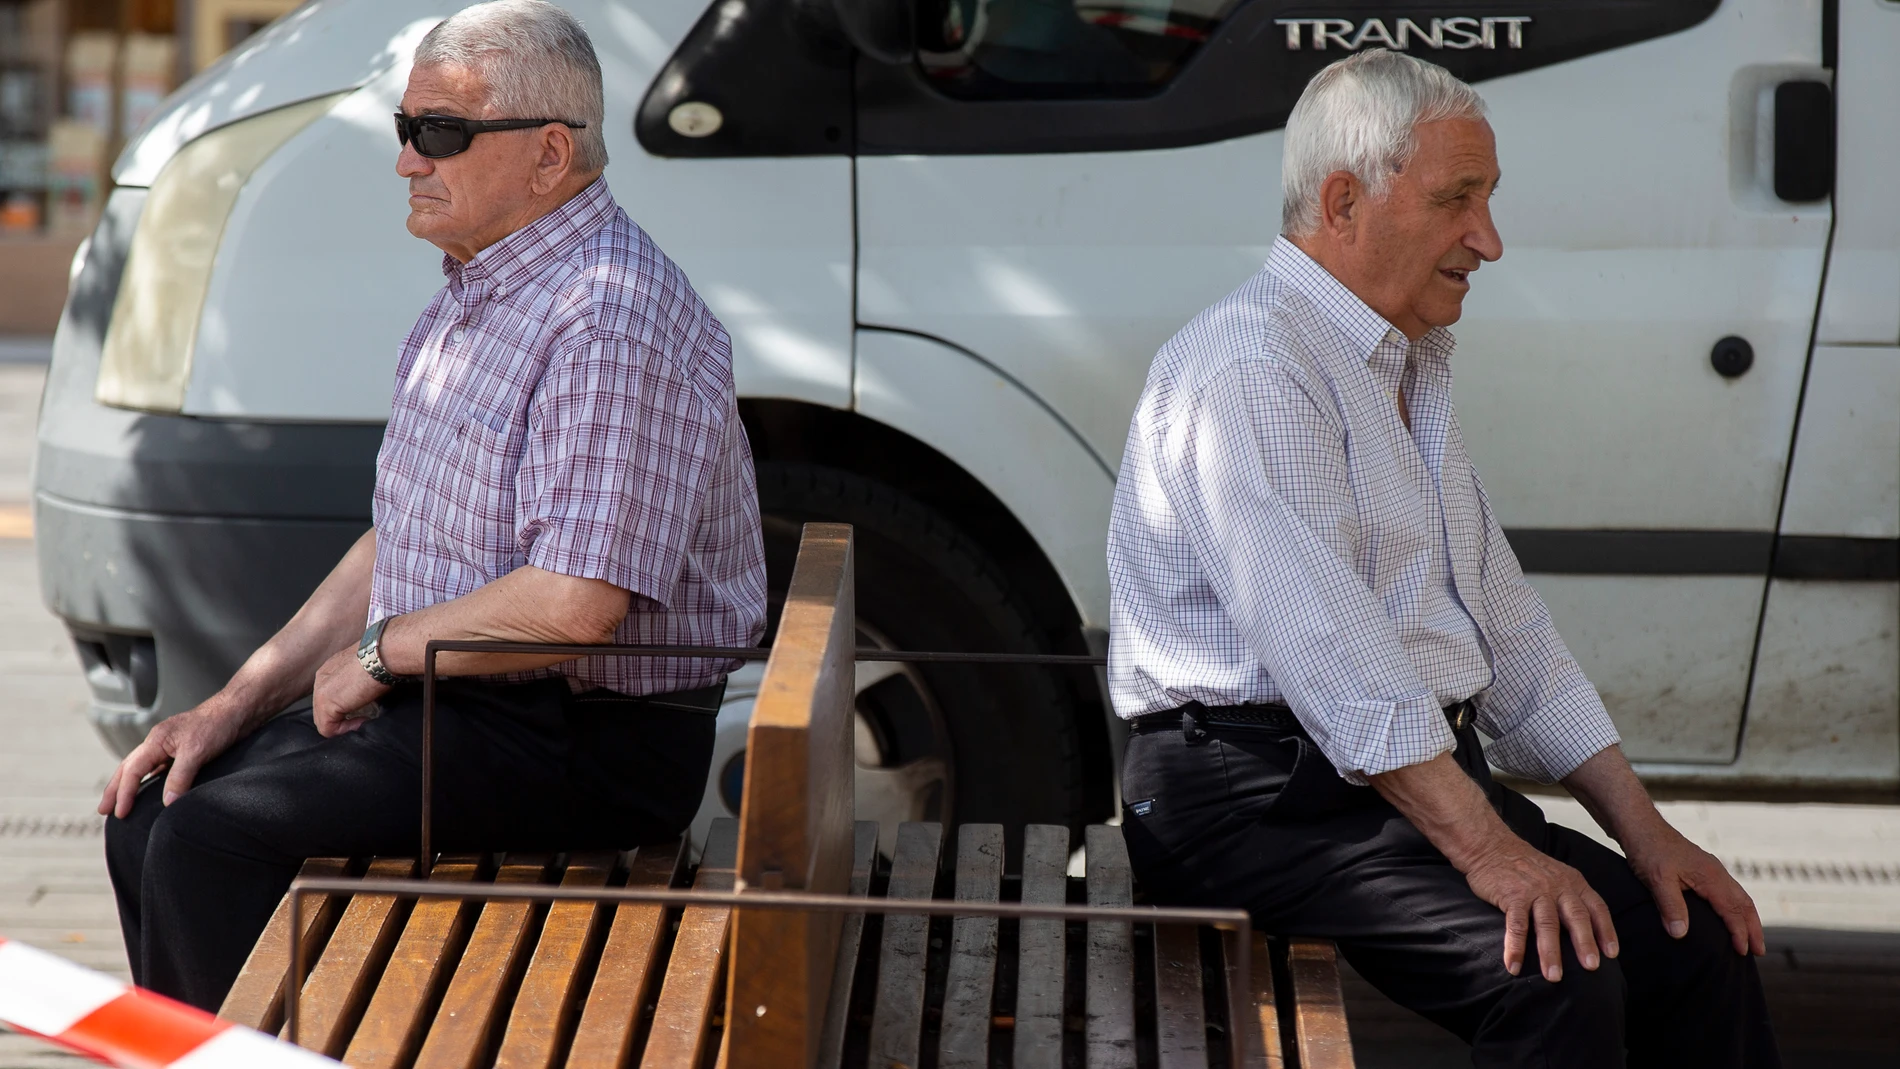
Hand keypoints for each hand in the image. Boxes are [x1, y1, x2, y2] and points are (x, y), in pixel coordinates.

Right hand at [97, 696, 250, 819]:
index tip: (120, 813)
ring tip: (121, 804)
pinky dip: (151, 782)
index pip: (133, 771)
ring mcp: (171, 747)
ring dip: (130, 786)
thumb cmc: (218, 723)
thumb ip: (180, 776)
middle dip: (114, 790)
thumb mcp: (197, 751)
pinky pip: (160, 769)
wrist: (240, 710)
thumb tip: (167, 802)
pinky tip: (152, 792)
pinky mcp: (185, 752)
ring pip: (143, 769)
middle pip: (129, 768)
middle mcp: (159, 743)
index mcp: (156, 740)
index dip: (124, 793)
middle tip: (103, 811)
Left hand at [313, 646, 390, 736]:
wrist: (382, 655)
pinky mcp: (325, 705)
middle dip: (343, 717)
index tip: (365, 708)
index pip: (331, 696)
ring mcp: (320, 692)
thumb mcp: (367, 670)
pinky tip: (362, 721)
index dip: (346, 707)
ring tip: (364, 719)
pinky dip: (346, 730)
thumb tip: (369, 696)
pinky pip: (328, 729)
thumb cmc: (382, 659)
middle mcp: (321, 679)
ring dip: (345, 725)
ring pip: (324, 721)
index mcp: (330, 670)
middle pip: (324, 709)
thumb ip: (360, 683)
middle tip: (365, 717)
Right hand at [1463, 838, 1618, 981]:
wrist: (1492, 846)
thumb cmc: (1525, 866)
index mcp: (1572, 882)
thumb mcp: (1556, 875)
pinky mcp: (1512, 896)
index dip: (1605, 931)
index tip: (1611, 954)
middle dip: (1585, 943)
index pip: (1596, 907)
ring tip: (1553, 977)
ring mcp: (1534, 891)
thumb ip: (1570, 897)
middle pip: (1575, 917)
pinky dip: (1515, 948)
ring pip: (1547, 924)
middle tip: (1591, 967)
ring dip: (1550, 952)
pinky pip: (1516, 925)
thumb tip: (1585, 931)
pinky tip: (1514, 966)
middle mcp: (1557, 886)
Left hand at [1623, 825, 1764, 955]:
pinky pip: (1728, 891)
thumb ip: (1670, 906)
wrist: (1640, 826)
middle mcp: (1717, 872)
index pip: (1733, 910)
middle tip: (1759, 952)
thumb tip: (1680, 934)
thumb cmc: (1648, 850)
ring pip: (1739, 896)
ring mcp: (1711, 869)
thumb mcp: (1657, 880)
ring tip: (1751, 938)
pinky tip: (1729, 915)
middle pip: (1744, 903)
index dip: (1739, 932)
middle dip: (1754, 928)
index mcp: (1710, 876)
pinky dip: (1736, 907)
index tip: (1742, 952)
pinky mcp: (1703, 869)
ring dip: (1748, 918)